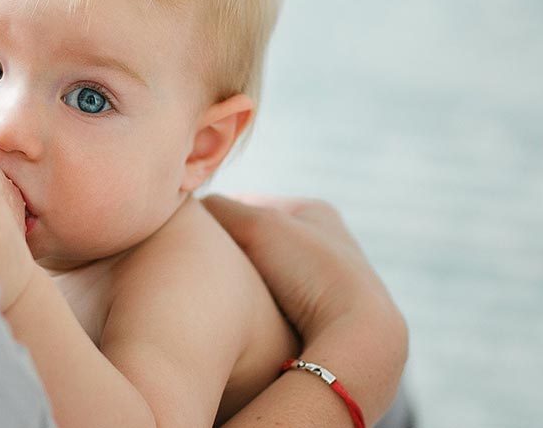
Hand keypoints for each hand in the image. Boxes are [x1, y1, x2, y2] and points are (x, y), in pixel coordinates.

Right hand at [203, 195, 396, 334]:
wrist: (358, 337)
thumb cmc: (307, 270)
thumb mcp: (254, 224)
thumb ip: (217, 207)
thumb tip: (185, 207)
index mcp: (315, 212)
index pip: (251, 205)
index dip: (216, 219)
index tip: (190, 237)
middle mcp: (328, 244)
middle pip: (260, 243)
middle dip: (231, 254)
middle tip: (203, 268)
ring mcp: (329, 285)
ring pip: (269, 278)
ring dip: (245, 287)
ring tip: (222, 299)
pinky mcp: (327, 322)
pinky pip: (280, 309)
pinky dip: (260, 312)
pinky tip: (247, 323)